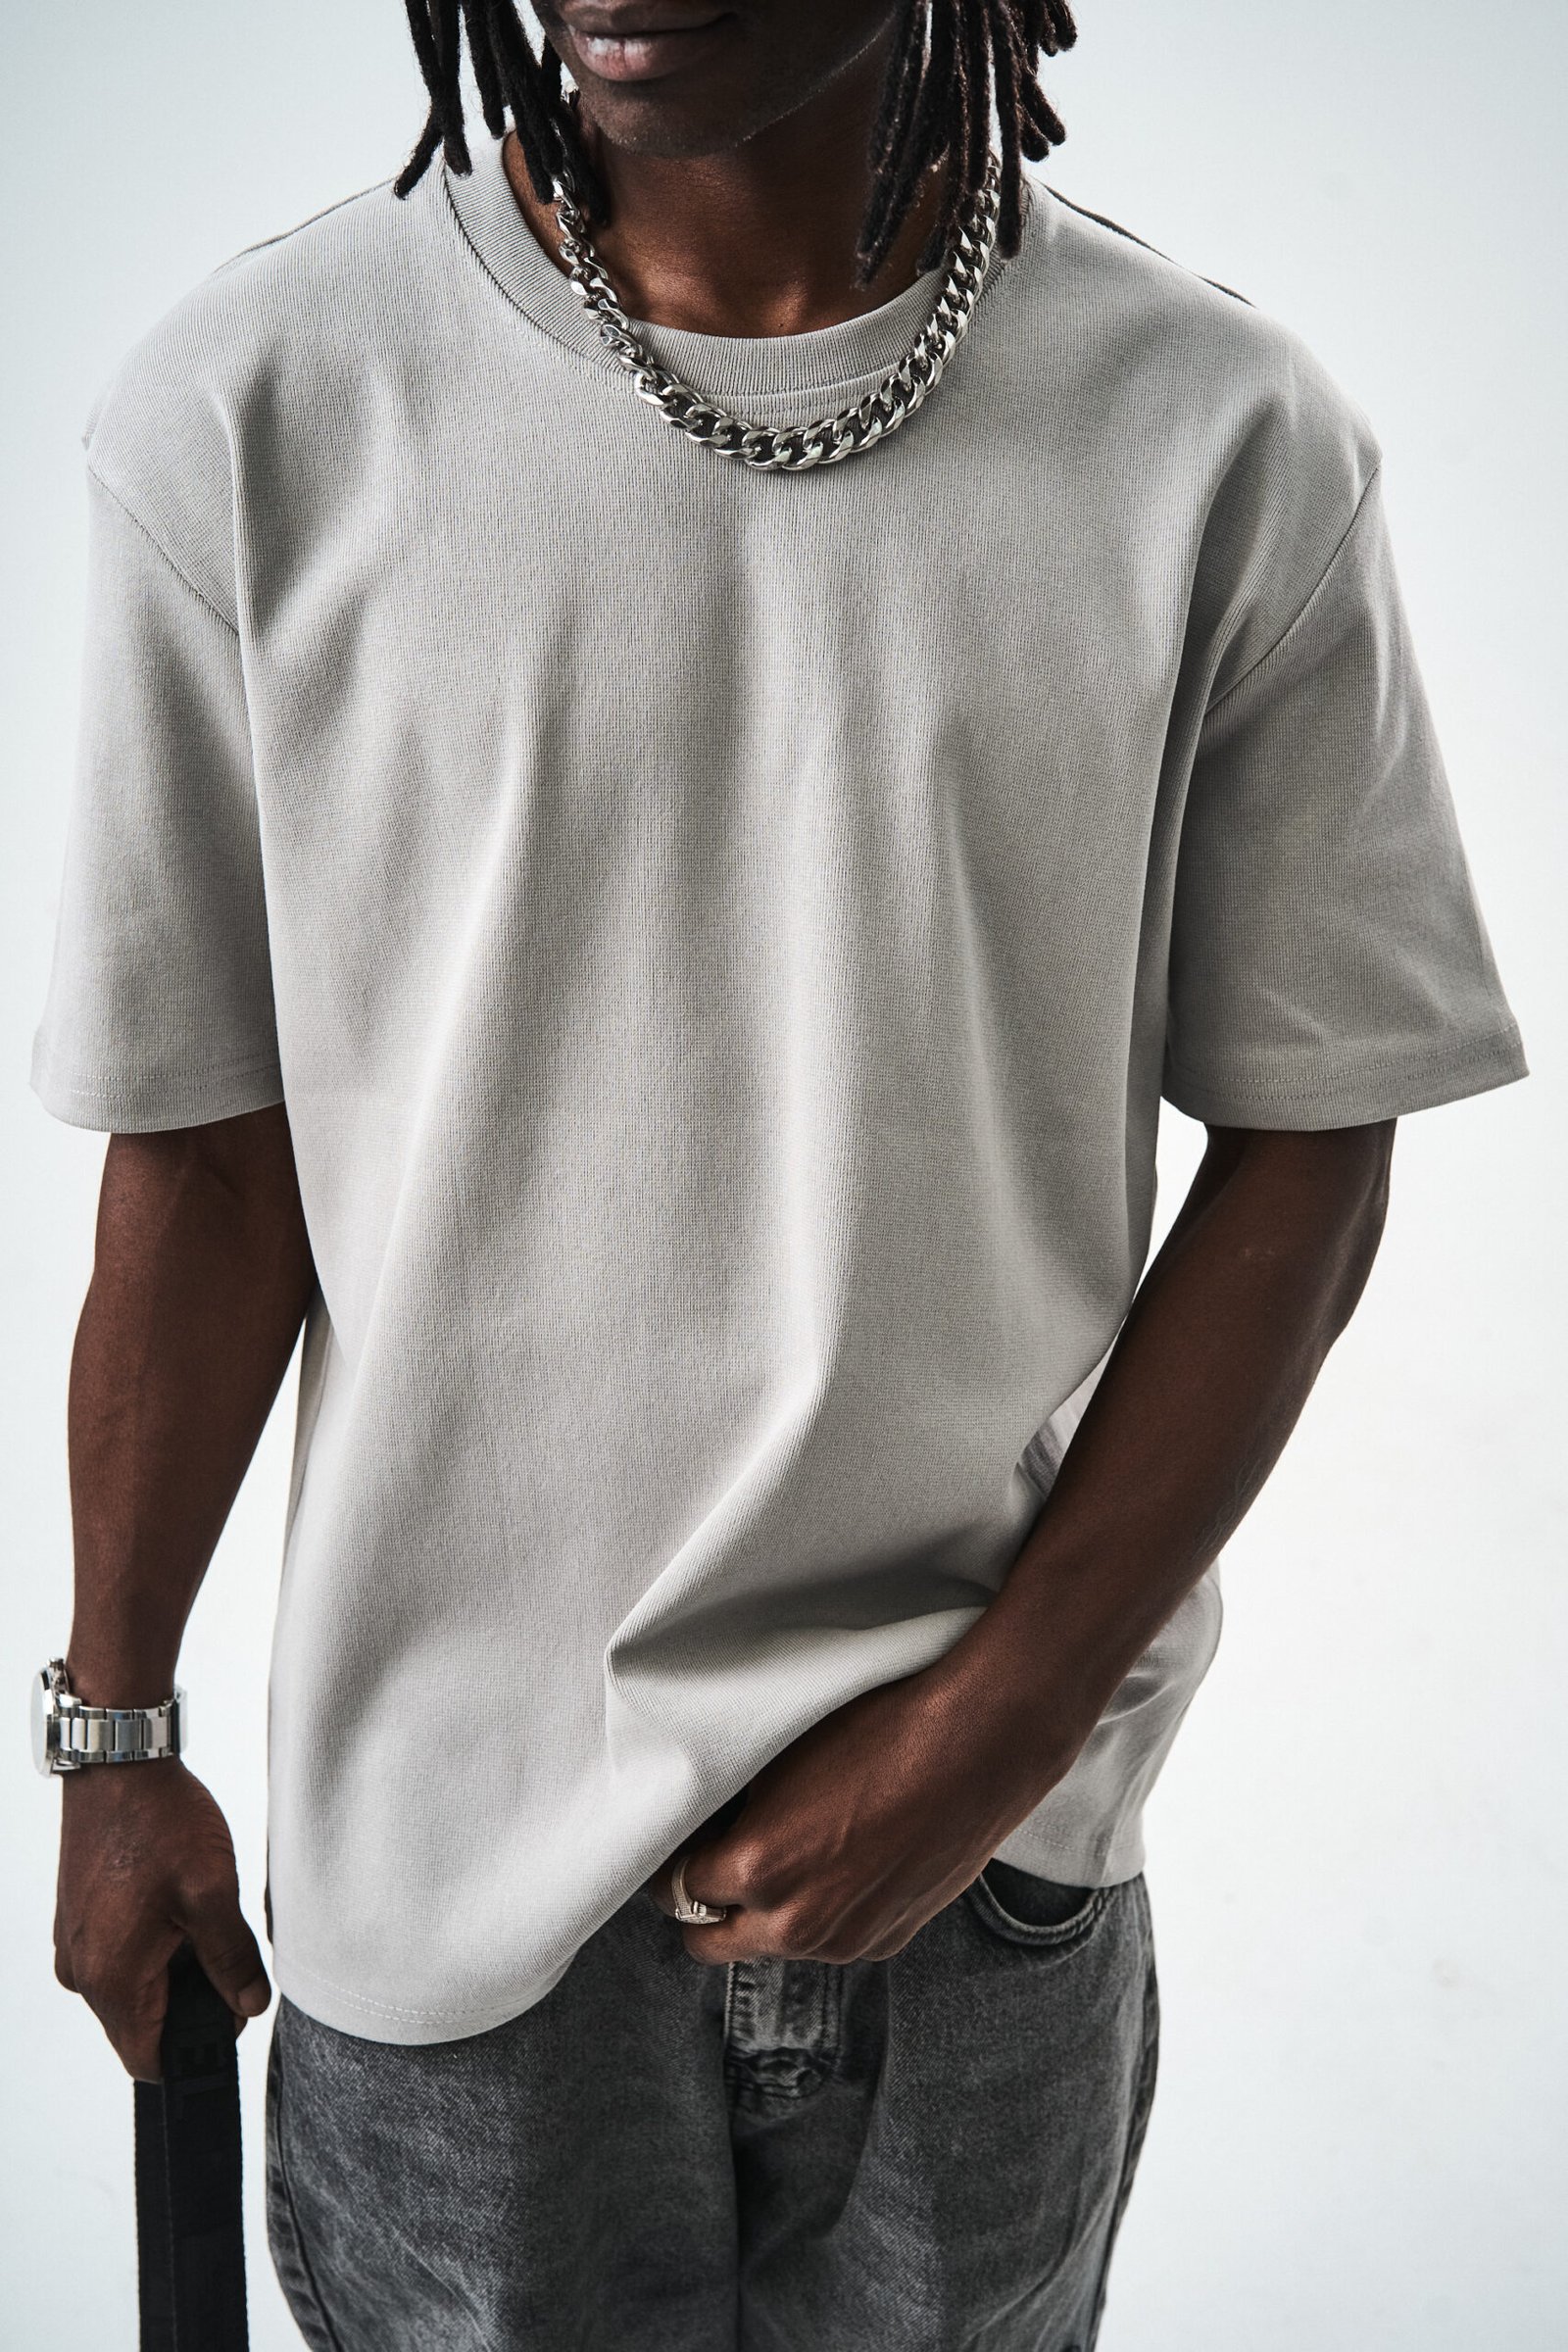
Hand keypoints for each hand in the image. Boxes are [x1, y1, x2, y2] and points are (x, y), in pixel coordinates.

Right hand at [54, 1761, 270, 2079]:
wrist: (119, 1766)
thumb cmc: (160, 1822)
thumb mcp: (212, 1891)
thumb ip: (232, 1959)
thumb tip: (250, 2006)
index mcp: (112, 1977)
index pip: (148, 2060)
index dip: (195, 2048)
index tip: (229, 2017)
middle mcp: (83, 1972)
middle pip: (140, 2027)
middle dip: (187, 2006)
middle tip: (226, 1959)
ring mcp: (74, 1946)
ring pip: (131, 1992)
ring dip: (171, 1974)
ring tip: (201, 1924)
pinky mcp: (77, 1922)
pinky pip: (117, 1960)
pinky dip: (151, 1950)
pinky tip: (177, 1909)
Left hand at [651, 1657, 1072, 1965]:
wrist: (978, 1745)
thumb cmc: (881, 1730)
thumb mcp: (781, 1758)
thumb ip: (733, 1808)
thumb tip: (709, 1823)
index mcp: (758, 1870)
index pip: (676, 1888)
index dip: (674, 1860)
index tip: (681, 1841)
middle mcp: (796, 1923)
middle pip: (708, 1942)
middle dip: (704, 1906)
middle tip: (716, 1860)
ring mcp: (845, 1940)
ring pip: (771, 1946)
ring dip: (765, 1914)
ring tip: (790, 1853)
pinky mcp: (888, 1940)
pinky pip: (829, 1940)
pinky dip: (822, 1914)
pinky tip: (845, 1861)